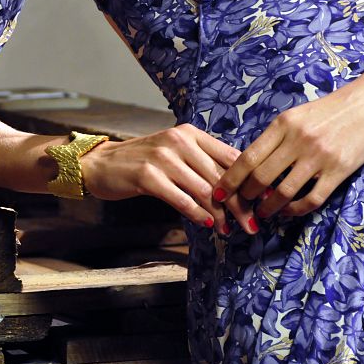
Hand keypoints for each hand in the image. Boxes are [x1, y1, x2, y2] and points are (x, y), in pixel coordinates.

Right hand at [80, 123, 254, 233]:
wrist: (100, 164)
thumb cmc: (140, 162)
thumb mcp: (173, 153)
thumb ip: (201, 163)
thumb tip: (238, 186)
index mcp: (190, 133)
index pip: (230, 157)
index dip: (251, 180)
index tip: (264, 201)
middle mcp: (179, 141)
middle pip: (221, 176)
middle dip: (240, 204)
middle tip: (252, 224)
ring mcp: (163, 158)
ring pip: (204, 190)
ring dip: (220, 214)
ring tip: (230, 230)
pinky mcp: (148, 176)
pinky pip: (181, 198)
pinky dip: (196, 213)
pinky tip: (206, 224)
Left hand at [213, 75, 363, 222]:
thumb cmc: (328, 110)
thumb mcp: (294, 116)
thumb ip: (274, 138)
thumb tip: (248, 164)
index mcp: (282, 125)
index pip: (247, 158)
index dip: (230, 179)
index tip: (219, 192)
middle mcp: (298, 141)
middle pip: (261, 177)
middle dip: (246, 196)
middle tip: (241, 205)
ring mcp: (319, 157)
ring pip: (283, 192)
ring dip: (268, 208)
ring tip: (262, 213)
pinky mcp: (339, 171)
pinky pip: (311, 199)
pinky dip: (295, 210)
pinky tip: (288, 212)